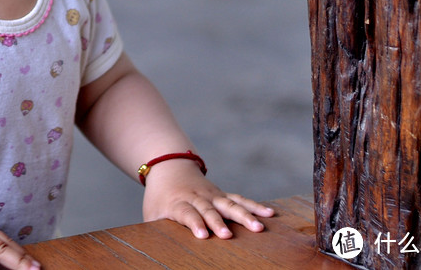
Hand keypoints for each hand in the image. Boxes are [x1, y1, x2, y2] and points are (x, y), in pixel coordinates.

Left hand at [141, 159, 273, 239]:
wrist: (169, 168)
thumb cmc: (160, 199)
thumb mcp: (151, 214)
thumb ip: (158, 229)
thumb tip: (159, 252)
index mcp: (178, 203)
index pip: (187, 213)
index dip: (195, 223)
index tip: (203, 235)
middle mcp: (197, 197)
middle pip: (209, 209)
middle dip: (218, 222)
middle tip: (227, 235)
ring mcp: (212, 195)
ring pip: (229, 204)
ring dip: (244, 215)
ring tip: (259, 227)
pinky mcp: (222, 195)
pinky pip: (240, 199)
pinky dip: (254, 205)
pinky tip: (269, 213)